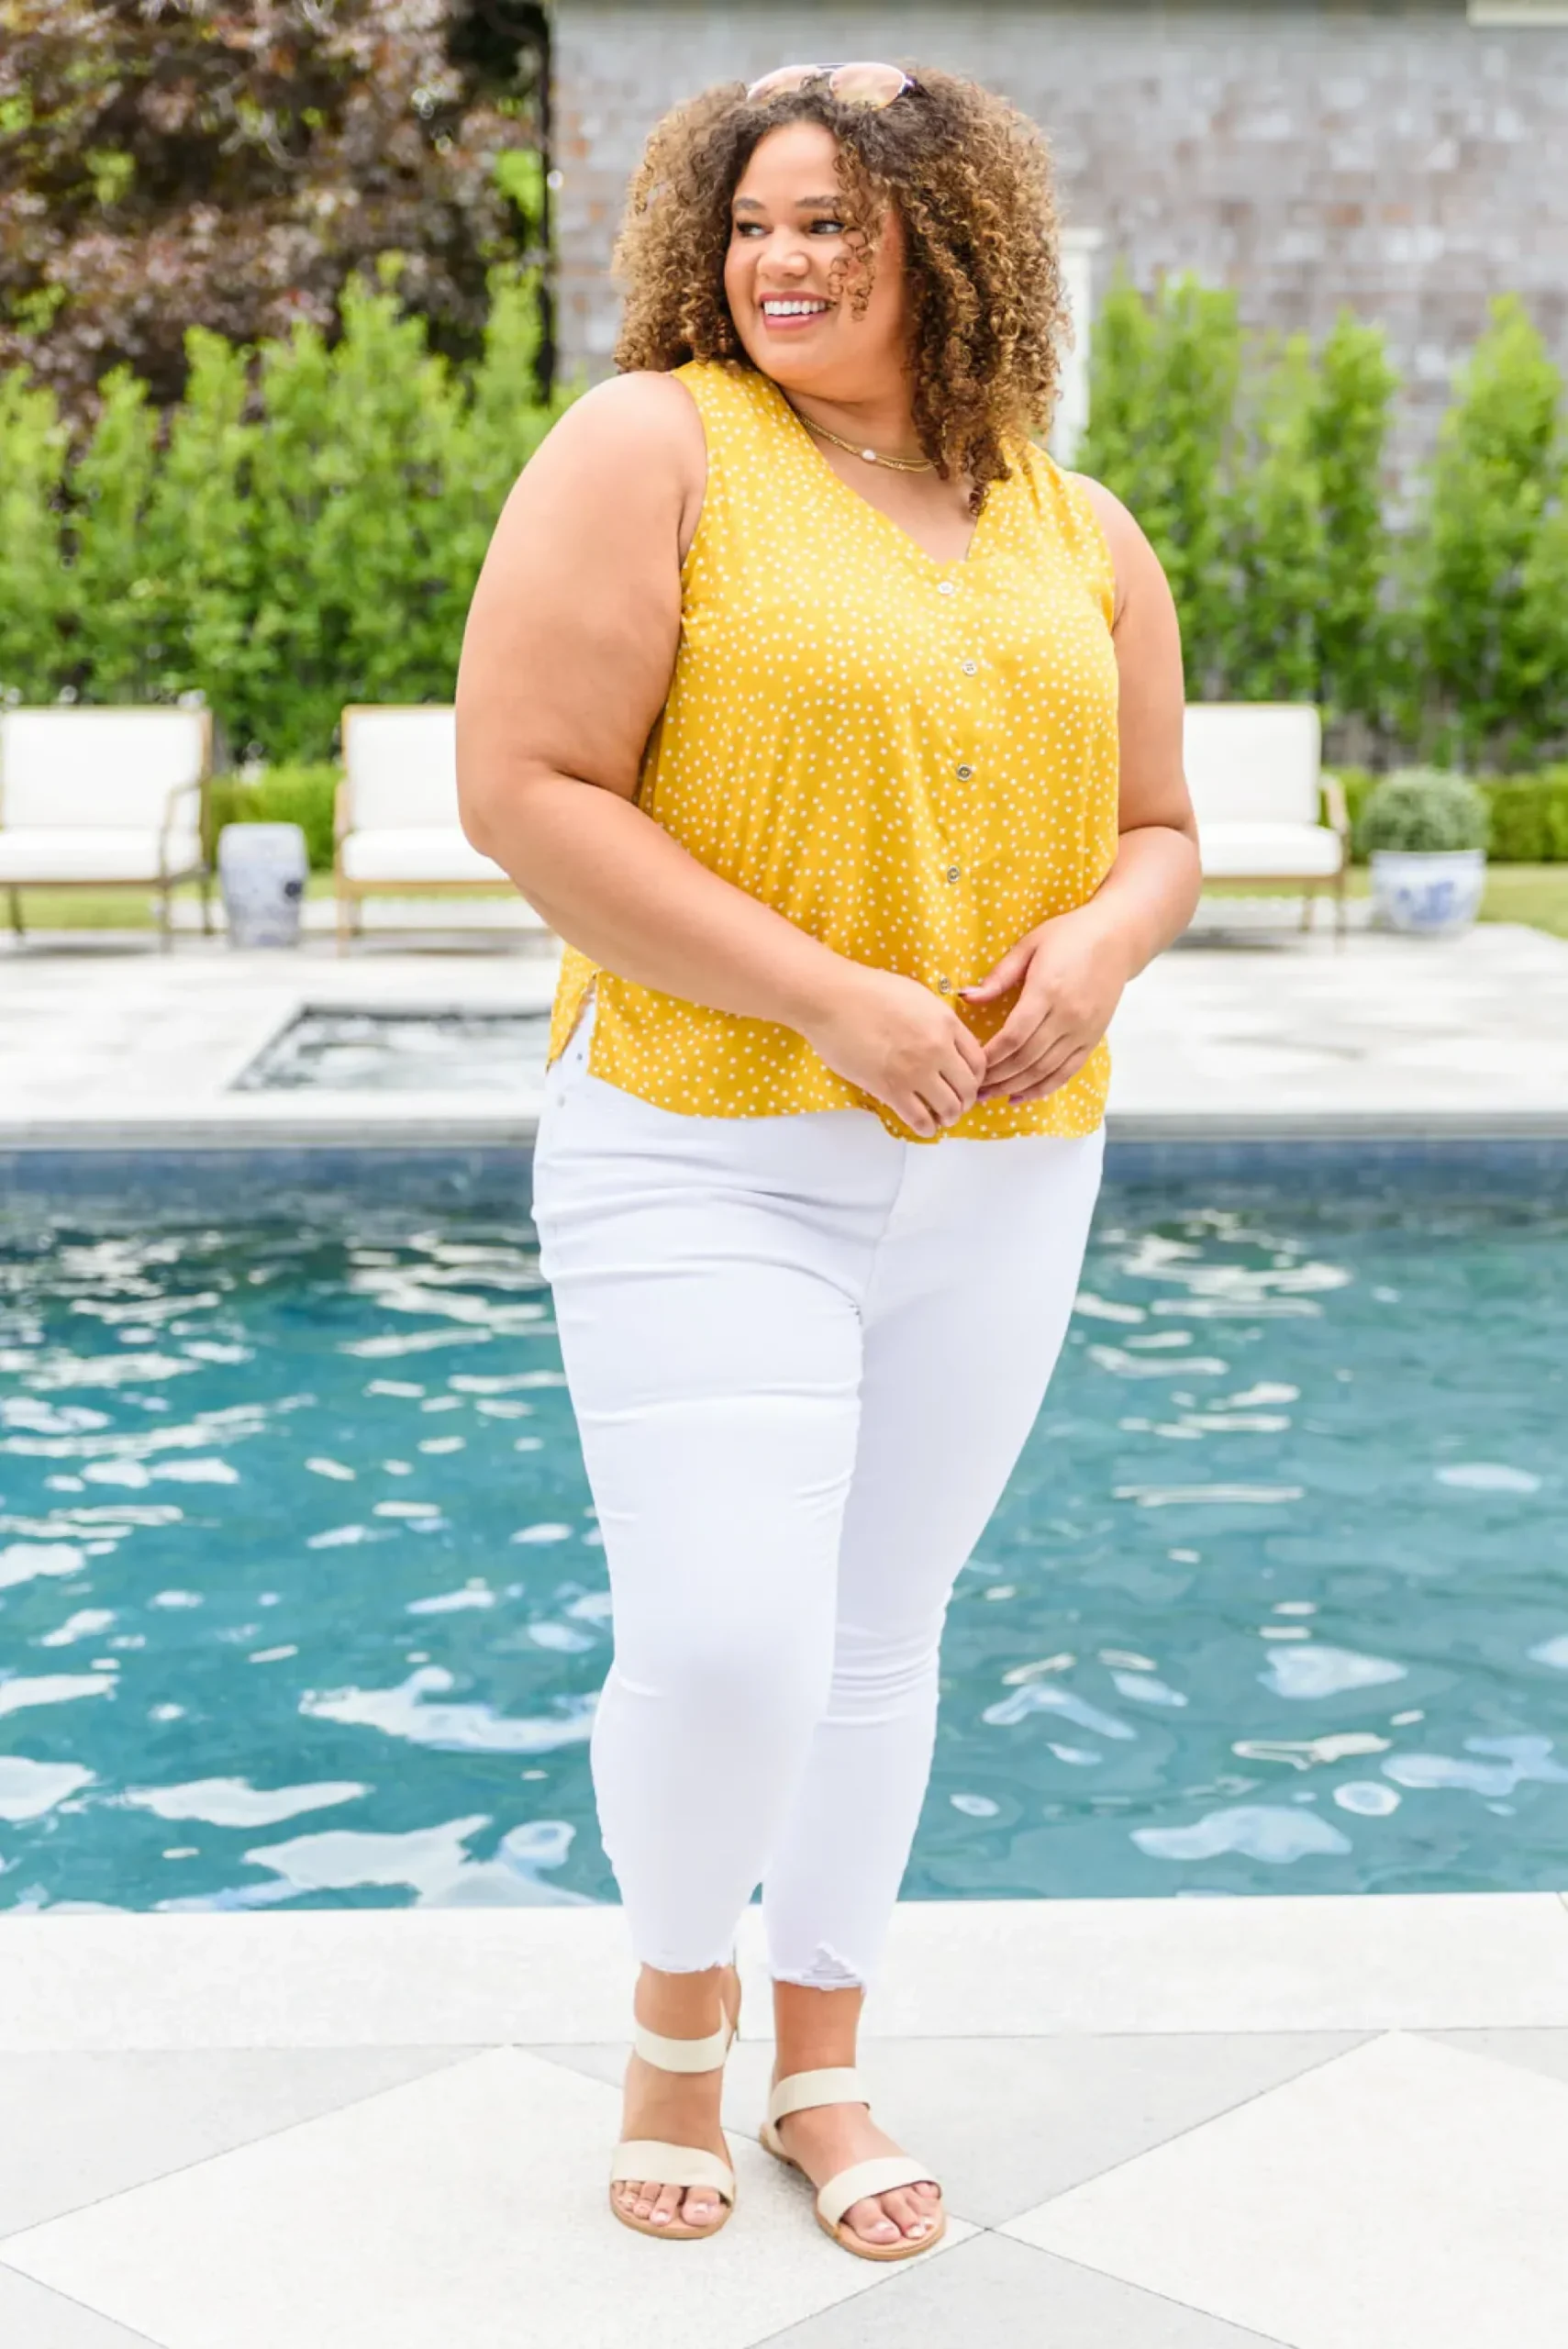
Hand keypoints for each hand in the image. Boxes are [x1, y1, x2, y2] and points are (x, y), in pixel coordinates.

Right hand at [801, 962, 986, 1137]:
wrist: (832, 1000)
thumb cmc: (868, 991)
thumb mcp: (918, 996)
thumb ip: (938, 1020)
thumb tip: (946, 1040)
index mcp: (946, 1023)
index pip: (978, 1061)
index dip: (976, 1077)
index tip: (967, 1082)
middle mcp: (937, 1049)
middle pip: (967, 1088)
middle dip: (965, 1101)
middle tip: (957, 1104)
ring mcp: (915, 1071)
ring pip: (949, 1108)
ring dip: (949, 1117)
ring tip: (941, 1117)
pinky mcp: (890, 1089)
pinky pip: (920, 1119)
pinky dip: (927, 1128)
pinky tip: (925, 1126)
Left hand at [962, 911, 1129, 1102]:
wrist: (1118, 938)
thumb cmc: (1070, 936)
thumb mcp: (1029, 945)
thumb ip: (999, 976)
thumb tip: (966, 997)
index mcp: (1048, 990)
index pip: (1014, 1035)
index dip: (991, 1056)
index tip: (971, 1063)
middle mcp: (1068, 1016)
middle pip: (1027, 1058)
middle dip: (997, 1077)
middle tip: (973, 1087)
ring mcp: (1083, 1030)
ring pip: (1045, 1071)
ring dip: (1015, 1087)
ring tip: (990, 1095)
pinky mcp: (1093, 1038)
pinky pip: (1066, 1072)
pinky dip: (1043, 1088)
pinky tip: (1021, 1095)